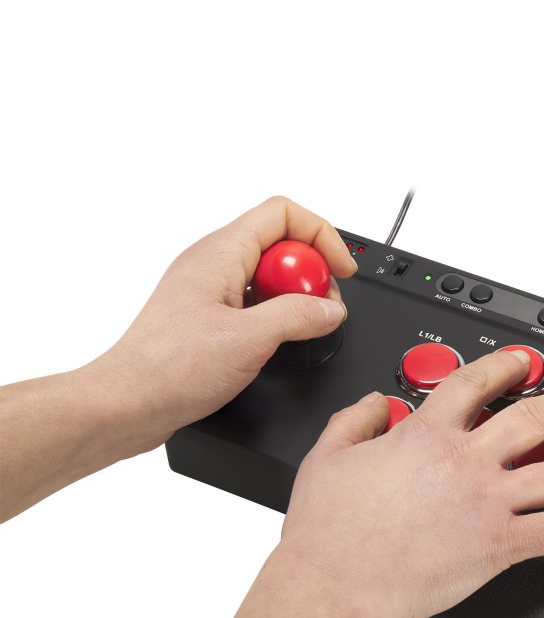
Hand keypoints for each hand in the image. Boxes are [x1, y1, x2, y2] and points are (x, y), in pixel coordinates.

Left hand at [102, 196, 355, 442]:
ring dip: (294, 295)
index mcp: (220, 253)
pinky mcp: (210, 314)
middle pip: (280, 242)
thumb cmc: (168, 368)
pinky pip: (255, 298)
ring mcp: (211, 288)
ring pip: (269, 273)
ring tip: (301, 326)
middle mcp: (214, 262)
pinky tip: (277, 339)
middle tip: (321, 306)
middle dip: (311, 271)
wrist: (128, 403)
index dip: (321, 236)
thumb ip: (298, 318)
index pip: (283, 214)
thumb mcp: (249, 340)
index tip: (340, 271)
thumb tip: (330, 309)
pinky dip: (276, 313)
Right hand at [176, 351, 543, 617]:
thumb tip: (375, 401)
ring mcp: (486, 503)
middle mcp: (464, 462)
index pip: (473, 384)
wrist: (335, 586)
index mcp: (425, 435)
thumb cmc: (329, 529)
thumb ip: (355, 418)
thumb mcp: (327, 454)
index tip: (522, 360)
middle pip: (533, 419)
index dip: (503, 365)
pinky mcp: (497, 546)